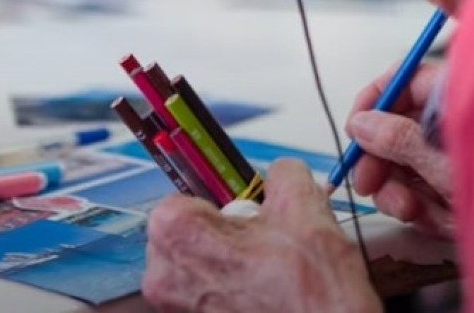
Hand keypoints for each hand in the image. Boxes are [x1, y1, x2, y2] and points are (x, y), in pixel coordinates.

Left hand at [142, 159, 381, 312]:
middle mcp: (163, 274)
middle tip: (263, 243)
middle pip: (189, 233)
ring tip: (268, 271)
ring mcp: (175, 308)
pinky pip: (206, 297)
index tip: (244, 210)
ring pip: (199, 266)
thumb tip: (279, 173)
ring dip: (230, 264)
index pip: (184, 196)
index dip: (221, 202)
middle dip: (225, 234)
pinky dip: (232, 292)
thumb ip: (282, 174)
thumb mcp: (304, 206)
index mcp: (176, 232)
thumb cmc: (311, 294)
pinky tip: (264, 294)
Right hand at [347, 61, 452, 237]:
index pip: (404, 80)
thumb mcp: (444, 160)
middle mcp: (462, 119)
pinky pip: (432, 191)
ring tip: (414, 211)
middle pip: (401, 127)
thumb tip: (363, 122)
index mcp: (462, 94)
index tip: (353, 130)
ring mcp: (466, 153)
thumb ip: (398, 138)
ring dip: (404, 193)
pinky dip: (429, 209)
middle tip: (369, 183)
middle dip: (383, 161)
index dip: (372, 103)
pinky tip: (440, 220)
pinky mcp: (471, 184)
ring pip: (412, 165)